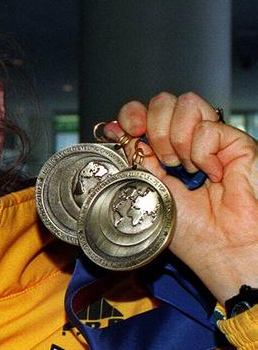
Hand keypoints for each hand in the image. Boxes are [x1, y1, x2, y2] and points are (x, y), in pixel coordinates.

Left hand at [105, 92, 257, 301]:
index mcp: (163, 150)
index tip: (126, 131)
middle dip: (153, 127)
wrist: (221, 249)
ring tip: (185, 168)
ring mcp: (214, 139)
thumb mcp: (150, 186)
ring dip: (176, 138)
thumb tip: (111, 129)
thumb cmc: (191, 230)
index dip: (131, 114)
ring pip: (186, 103)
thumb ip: (135, 156)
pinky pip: (209, 128)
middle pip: (164, 100)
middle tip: (162, 160)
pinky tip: (212, 175)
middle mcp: (188, 140)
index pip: (144, 110)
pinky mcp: (238, 142)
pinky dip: (202, 153)